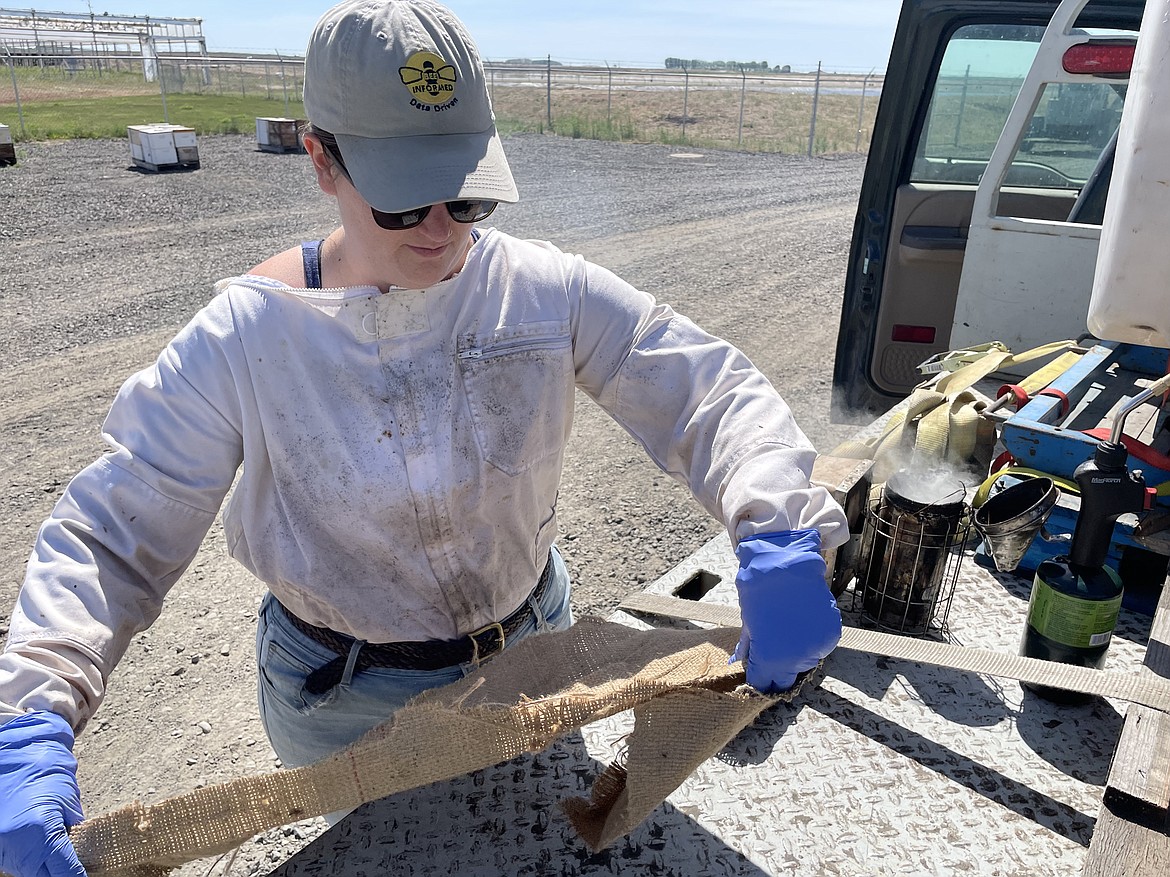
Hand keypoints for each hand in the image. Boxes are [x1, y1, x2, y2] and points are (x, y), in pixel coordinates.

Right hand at [0, 711, 85, 876]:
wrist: (14, 759)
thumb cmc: (45, 775)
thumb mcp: (68, 803)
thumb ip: (74, 831)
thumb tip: (83, 854)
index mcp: (40, 833)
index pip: (64, 871)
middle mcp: (17, 846)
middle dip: (61, 873)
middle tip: (77, 869)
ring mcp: (2, 849)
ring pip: (29, 873)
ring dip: (44, 868)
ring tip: (59, 856)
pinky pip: (16, 864)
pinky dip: (30, 862)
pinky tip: (40, 852)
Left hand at [731, 529, 841, 692]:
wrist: (785, 562)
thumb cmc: (759, 590)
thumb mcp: (748, 620)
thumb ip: (749, 646)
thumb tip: (741, 661)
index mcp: (771, 658)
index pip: (763, 683)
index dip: (759, 678)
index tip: (757, 671)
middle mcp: (797, 659)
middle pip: (785, 678)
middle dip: (777, 669)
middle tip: (771, 651)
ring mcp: (817, 646)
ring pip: (804, 663)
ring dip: (796, 654)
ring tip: (787, 630)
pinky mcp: (831, 633)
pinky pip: (820, 647)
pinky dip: (811, 640)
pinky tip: (801, 623)